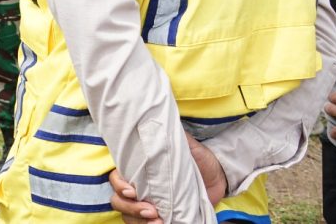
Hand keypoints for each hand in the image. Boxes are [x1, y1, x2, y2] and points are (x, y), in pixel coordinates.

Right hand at [108, 132, 226, 221]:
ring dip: (140, 222)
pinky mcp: (161, 217)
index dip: (119, 186)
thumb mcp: (184, 144)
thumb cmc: (198, 157)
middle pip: (118, 201)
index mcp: (138, 169)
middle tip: (152, 212)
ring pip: (128, 217)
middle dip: (131, 208)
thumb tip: (154, 121)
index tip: (133, 191)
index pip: (116, 178)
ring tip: (159, 222)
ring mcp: (148, 204)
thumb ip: (168, 137)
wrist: (219, 176)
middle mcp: (139, 187)